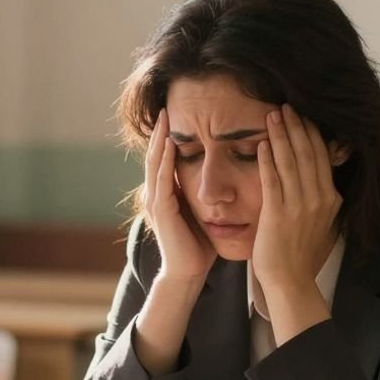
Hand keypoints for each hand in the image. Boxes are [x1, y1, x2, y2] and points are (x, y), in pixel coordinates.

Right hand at [142, 108, 216, 281]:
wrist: (188, 273)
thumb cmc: (198, 246)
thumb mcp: (202, 212)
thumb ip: (204, 195)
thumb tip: (224, 178)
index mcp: (166, 195)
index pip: (165, 160)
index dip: (168, 138)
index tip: (177, 116)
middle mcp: (156, 195)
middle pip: (155, 156)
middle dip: (160, 131)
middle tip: (165, 107)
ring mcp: (156, 202)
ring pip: (155, 163)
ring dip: (159, 139)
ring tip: (164, 118)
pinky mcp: (161, 210)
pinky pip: (162, 179)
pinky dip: (165, 160)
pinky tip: (169, 144)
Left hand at [252, 104, 341, 315]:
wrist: (290, 280)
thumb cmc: (301, 252)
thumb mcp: (322, 220)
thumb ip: (321, 196)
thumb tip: (322, 174)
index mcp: (330, 198)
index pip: (321, 156)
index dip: (311, 132)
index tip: (302, 113)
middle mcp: (318, 199)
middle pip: (308, 153)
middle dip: (297, 126)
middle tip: (286, 104)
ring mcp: (298, 206)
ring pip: (290, 162)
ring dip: (281, 135)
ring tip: (273, 115)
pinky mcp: (278, 214)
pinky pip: (272, 180)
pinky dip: (268, 160)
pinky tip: (263, 143)